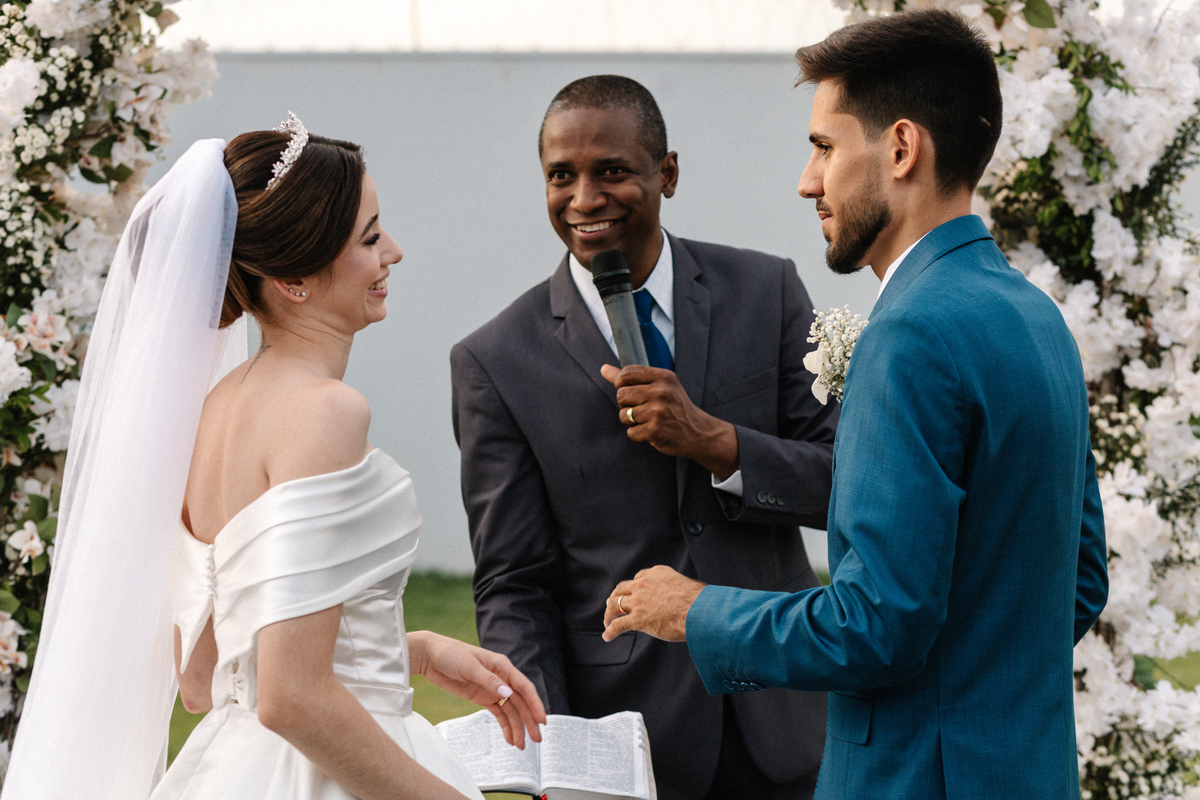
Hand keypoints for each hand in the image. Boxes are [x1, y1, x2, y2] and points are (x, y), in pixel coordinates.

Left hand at [407, 631, 546, 747]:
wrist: (430, 656)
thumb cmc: (450, 654)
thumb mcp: (469, 666)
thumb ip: (489, 680)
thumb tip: (508, 693)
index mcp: (502, 666)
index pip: (524, 687)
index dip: (535, 704)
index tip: (542, 719)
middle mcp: (501, 678)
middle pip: (520, 702)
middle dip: (529, 721)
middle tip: (537, 739)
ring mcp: (492, 688)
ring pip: (511, 710)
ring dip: (517, 727)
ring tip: (521, 745)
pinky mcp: (482, 697)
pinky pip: (498, 713)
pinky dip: (505, 725)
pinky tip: (509, 738)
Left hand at [601, 364, 738, 479]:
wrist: (698, 432)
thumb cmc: (674, 406)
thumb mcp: (660, 386)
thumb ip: (631, 378)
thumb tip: (603, 368)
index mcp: (663, 377)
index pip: (626, 373)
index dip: (621, 383)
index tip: (629, 391)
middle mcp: (661, 392)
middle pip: (621, 395)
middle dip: (625, 404)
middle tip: (640, 408)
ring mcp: (658, 411)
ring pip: (624, 415)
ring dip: (631, 421)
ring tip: (646, 420)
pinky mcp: (655, 430)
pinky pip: (630, 432)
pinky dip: (638, 434)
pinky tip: (651, 431)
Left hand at [602, 566, 705, 642]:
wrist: (699, 611)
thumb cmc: (698, 602)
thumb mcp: (684, 585)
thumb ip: (676, 589)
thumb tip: (682, 598)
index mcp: (656, 573)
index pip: (638, 578)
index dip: (632, 587)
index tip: (631, 594)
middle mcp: (644, 584)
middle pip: (622, 589)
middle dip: (615, 597)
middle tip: (612, 605)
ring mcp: (639, 601)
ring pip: (615, 605)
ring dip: (609, 613)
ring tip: (607, 621)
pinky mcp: (638, 619)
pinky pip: (618, 625)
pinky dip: (610, 631)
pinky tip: (607, 636)